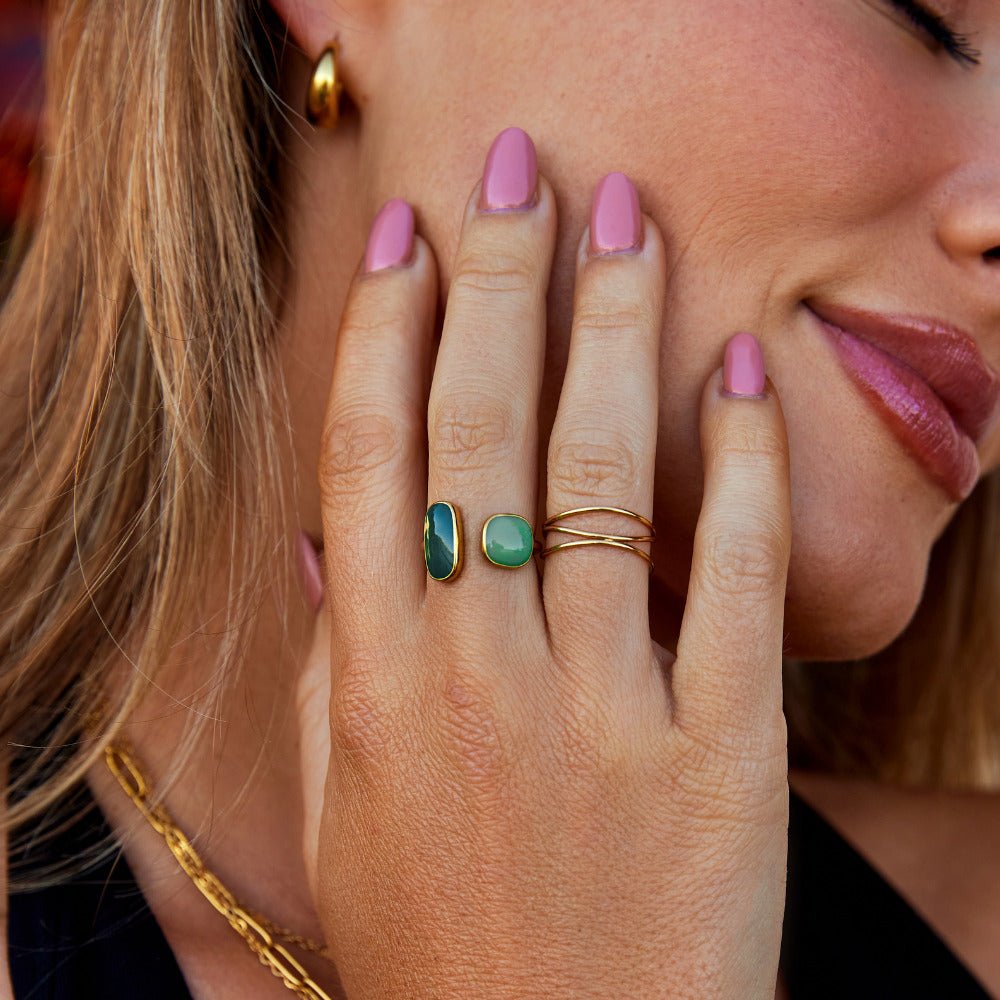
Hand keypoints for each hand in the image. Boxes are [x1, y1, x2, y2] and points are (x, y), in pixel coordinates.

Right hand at [296, 127, 791, 999]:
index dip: (388, 332)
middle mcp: (479, 672)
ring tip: (624, 219)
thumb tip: (330, 539)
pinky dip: (735, 467)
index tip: (413, 237)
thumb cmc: (439, 947)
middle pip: (479, 429)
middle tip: (519, 170)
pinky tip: (736, 374)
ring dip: (611, 327)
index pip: (371, 459)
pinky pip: (730, 578)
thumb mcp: (347, 811)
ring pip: (598, 474)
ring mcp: (603, 707)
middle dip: (497, 279)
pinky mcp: (720, 752)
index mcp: (378, 682)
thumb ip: (336, 668)